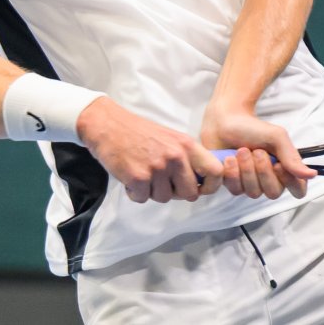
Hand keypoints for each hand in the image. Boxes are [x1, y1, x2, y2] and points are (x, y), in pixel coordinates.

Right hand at [77, 97, 223, 202]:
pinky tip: (130, 176)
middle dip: (177, 193)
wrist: (108, 125)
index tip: (200, 189)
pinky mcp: (138, 178)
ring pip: (165, 198)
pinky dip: (135, 193)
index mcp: (187, 145)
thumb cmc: (139, 133)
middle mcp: (175, 156)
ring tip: (143, 173)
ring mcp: (157, 168)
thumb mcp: (171, 138)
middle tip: (162, 182)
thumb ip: (187, 157)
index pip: (215, 171)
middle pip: (190, 194)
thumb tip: (200, 183)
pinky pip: (143, 199)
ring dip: (153, 191)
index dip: (211, 186)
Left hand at [200, 107, 315, 199]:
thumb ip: (292, 158)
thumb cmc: (253, 128)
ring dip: (247, 170)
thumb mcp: (276, 137)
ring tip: (241, 150)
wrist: (224, 122)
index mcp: (285, 169)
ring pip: (254, 193)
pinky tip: (229, 158)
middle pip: (273, 193)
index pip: (298, 190)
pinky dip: (233, 173)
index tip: (278, 165)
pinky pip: (236, 190)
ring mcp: (251, 184)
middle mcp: (270, 180)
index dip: (290, 183)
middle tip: (257, 151)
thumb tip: (312, 175)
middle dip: (263, 171)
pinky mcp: (233, 185)